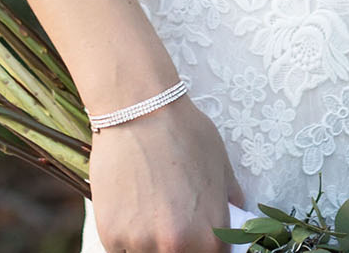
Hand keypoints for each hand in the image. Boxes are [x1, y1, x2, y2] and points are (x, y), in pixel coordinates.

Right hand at [91, 95, 241, 252]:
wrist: (138, 109)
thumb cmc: (184, 133)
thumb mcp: (222, 167)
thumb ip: (230, 203)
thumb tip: (237, 218)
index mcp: (210, 237)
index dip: (204, 248)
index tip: (195, 236)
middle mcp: (176, 247)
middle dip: (176, 245)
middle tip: (168, 217)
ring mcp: (141, 243)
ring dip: (148, 242)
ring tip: (148, 208)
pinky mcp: (111, 236)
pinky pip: (121, 249)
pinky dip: (125, 235)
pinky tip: (129, 206)